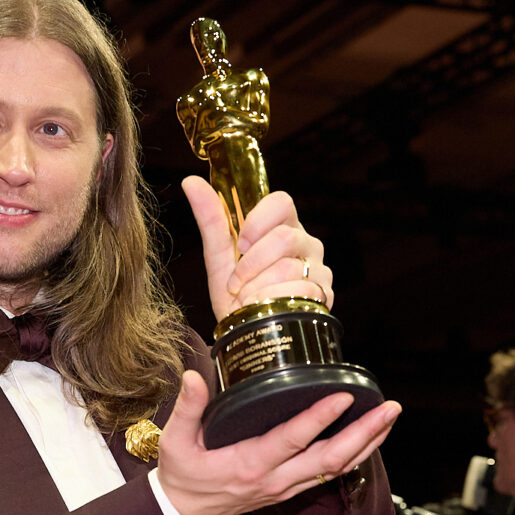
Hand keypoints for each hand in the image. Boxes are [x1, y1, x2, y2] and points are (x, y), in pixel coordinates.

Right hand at [157, 374, 400, 514]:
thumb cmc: (181, 477)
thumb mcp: (175, 443)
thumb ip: (187, 408)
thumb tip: (193, 376)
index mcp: (250, 465)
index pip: (293, 440)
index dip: (320, 418)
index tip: (345, 395)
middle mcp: (276, 480)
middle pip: (331, 459)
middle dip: (365, 433)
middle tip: (390, 407)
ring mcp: (286, 489)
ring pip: (338, 468)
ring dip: (368, 444)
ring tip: (389, 417)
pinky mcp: (290, 491)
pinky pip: (330, 474)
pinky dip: (355, 456)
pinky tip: (369, 437)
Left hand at [182, 176, 333, 323]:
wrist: (246, 332)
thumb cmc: (235, 293)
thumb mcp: (219, 257)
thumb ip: (211, 220)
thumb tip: (190, 182)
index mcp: (283, 226)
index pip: (282, 202)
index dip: (259, 221)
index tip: (240, 244)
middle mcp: (306, 243)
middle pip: (284, 238)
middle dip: (251, 264)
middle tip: (236, 283)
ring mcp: (319, 269)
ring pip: (290, 269)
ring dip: (258, 288)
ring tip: (247, 300)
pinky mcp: (324, 295)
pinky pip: (300, 293)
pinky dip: (273, 303)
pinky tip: (263, 310)